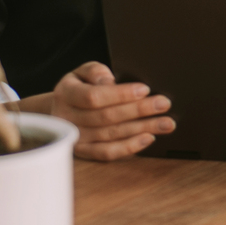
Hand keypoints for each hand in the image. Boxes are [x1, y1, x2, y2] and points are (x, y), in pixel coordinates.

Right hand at [48, 61, 173, 160]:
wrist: (59, 110)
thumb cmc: (77, 88)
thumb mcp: (81, 72)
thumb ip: (94, 71)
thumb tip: (109, 81)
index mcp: (66, 94)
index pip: (94, 96)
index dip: (120, 94)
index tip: (144, 89)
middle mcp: (68, 118)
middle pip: (107, 116)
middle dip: (139, 110)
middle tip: (164, 104)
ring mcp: (75, 138)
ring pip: (111, 135)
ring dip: (141, 128)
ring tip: (165, 123)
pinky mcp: (84, 152)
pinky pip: (107, 153)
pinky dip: (129, 147)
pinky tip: (148, 138)